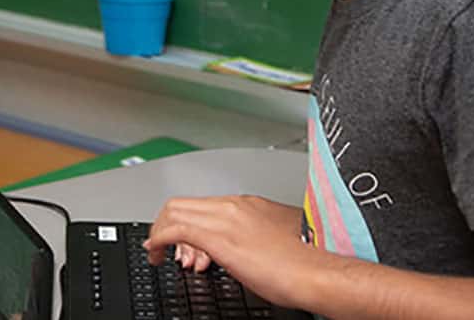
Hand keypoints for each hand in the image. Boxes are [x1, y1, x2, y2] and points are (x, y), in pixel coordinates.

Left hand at [144, 195, 317, 307]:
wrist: (318, 271)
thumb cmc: (306, 260)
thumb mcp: (275, 240)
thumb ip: (253, 237)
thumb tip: (243, 249)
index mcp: (248, 204)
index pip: (203, 205)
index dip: (186, 224)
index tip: (184, 246)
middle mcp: (234, 205)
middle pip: (183, 202)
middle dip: (165, 225)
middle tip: (163, 250)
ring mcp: (226, 218)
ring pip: (175, 211)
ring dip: (160, 233)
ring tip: (160, 256)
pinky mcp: (220, 238)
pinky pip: (176, 229)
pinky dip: (158, 239)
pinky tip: (156, 252)